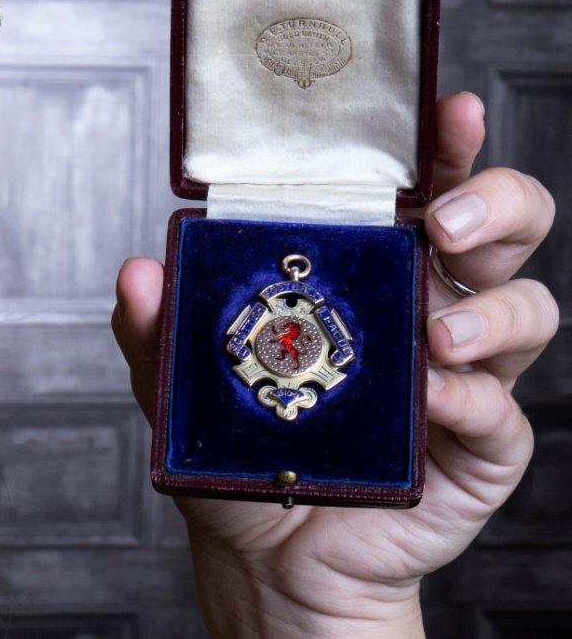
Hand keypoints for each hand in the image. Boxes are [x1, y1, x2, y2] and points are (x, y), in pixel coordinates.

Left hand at [111, 92, 559, 636]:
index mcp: (369, 272)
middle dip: (494, 204)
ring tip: (438, 333)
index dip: (445, 146)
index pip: (423, 189)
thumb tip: (138, 271)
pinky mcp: (479, 447)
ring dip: (493, 311)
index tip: (447, 111)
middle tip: (442, 222)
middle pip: (503, 229)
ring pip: (527, 311)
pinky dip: (471, 400)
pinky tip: (431, 398)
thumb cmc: (242, 448)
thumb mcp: (182, 382)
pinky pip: (503, 413)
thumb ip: (158, 327)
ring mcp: (464, 376)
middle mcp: (429, 308)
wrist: (267, 554)